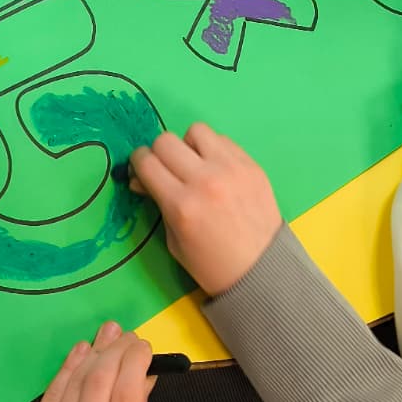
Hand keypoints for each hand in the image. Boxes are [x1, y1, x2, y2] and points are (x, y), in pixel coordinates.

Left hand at [19, 320, 151, 401]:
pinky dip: (68, 368)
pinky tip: (82, 352)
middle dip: (117, 350)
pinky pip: (52, 393)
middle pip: (100, 379)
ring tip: (109, 333)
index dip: (137, 360)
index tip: (145, 347)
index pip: (127, 392)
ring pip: (74, 381)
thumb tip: (144, 375)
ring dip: (94, 352)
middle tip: (130, 336)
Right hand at [130, 124, 281, 296]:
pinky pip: (222, 140)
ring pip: (196, 130)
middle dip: (159, 153)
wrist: (262, 271)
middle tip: (166, 169)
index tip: (143, 170)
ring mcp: (231, 168)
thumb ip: (157, 203)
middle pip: (166, 140)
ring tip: (195, 165)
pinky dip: (213, 150)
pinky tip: (217, 169)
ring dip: (188, 145)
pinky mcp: (251, 165)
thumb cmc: (211, 265)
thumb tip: (140, 178)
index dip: (139, 163)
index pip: (147, 161)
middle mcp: (205, 180)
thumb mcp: (174, 241)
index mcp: (181, 204)